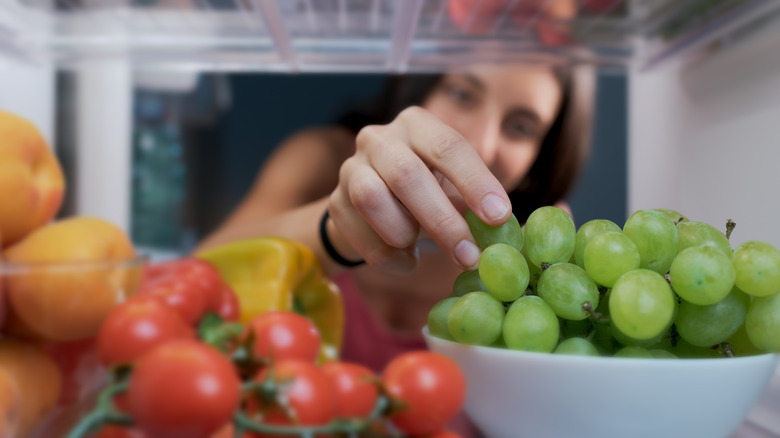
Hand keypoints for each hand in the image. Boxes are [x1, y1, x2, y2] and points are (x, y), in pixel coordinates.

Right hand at [327, 106, 511, 273]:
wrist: (369, 207)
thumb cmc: (425, 193)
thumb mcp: (452, 186)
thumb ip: (476, 203)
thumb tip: (512, 230)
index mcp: (417, 125)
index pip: (448, 146)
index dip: (475, 182)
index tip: (498, 217)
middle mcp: (379, 138)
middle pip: (407, 175)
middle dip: (442, 221)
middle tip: (469, 255)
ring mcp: (351, 168)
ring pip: (372, 199)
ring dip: (404, 233)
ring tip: (422, 249)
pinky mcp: (334, 202)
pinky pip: (359, 233)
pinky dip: (387, 256)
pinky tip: (406, 262)